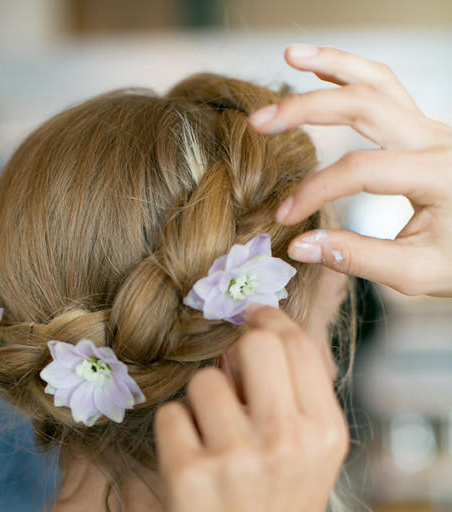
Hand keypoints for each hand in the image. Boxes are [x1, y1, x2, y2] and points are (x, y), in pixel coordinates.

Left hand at [154, 307, 347, 511]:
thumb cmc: (282, 510)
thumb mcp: (314, 456)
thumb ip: (294, 396)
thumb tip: (249, 333)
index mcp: (324, 431)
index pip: (294, 344)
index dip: (267, 319)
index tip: (249, 317)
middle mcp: (285, 441)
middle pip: (252, 344)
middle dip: (235, 351)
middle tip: (228, 376)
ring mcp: (234, 458)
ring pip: (203, 379)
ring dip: (202, 401)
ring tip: (213, 438)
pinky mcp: (187, 474)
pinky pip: (170, 415)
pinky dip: (176, 430)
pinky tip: (192, 459)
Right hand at [249, 45, 451, 297]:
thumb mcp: (412, 273)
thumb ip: (356, 258)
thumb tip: (299, 246)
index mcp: (437, 174)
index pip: (360, 170)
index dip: (315, 191)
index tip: (285, 218)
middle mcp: (436, 140)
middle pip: (364, 105)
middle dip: (307, 109)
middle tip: (260, 122)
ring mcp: (430, 128)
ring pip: (377, 81)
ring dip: (333, 66)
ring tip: (291, 56)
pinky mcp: (422, 129)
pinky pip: (386, 88)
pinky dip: (351, 73)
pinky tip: (318, 69)